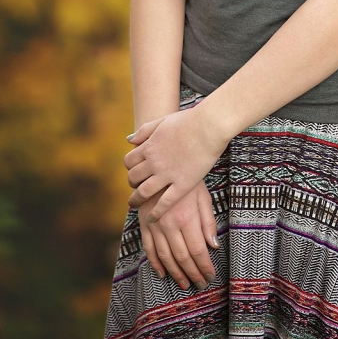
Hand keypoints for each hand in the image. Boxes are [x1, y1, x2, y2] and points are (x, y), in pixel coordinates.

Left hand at [124, 100, 227, 220]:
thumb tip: (129, 140)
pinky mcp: (182, 185)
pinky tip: (151, 217)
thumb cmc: (189, 121)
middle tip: (135, 188)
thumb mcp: (162, 121)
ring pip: (144, 192)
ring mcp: (167, 175)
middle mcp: (154, 162)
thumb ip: (144, 131)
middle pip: (133, 177)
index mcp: (148, 147)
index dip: (129, 168)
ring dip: (137, 200)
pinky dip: (155, 212)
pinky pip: (164, 202)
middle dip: (132, 183)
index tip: (134, 171)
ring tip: (136, 204)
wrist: (208, 126)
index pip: (129, 161)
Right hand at [137, 180, 219, 290]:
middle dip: (193, 273)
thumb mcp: (203, 197)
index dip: (204, 266)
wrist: (161, 166)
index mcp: (186, 217)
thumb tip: (214, 246)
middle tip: (201, 284)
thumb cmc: (187, 181)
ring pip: (165, 257)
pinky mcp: (144, 224)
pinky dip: (155, 263)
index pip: (197, 250)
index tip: (211, 276)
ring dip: (176, 273)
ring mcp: (155, 226)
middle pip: (182, 257)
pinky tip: (163, 273)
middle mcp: (169, 224)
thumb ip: (208, 222)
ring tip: (185, 284)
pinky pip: (149, 248)